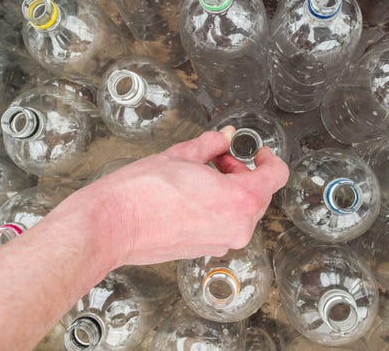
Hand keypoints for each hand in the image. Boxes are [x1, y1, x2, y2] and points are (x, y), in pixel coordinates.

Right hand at [81, 126, 288, 265]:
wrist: (112, 225)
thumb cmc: (142, 192)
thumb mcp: (182, 156)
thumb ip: (212, 144)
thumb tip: (225, 137)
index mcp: (240, 201)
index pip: (276, 176)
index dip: (269, 158)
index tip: (258, 151)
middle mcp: (238, 227)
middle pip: (258, 194)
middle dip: (242, 172)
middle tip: (218, 157)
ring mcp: (221, 242)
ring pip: (240, 211)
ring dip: (228, 190)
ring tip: (199, 175)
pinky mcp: (205, 251)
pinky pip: (223, 225)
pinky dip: (216, 207)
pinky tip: (191, 195)